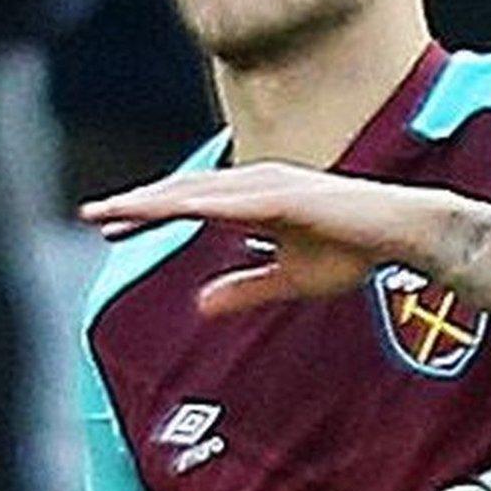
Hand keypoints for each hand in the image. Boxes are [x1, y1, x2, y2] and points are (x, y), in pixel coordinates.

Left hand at [78, 163, 449, 313]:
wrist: (399, 234)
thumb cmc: (351, 251)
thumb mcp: (286, 279)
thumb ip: (244, 289)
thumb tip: (199, 305)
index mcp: (251, 204)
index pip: (186, 206)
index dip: (147, 215)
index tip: (108, 227)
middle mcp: (255, 186)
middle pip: (183, 192)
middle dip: (137, 204)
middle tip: (91, 215)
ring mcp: (271, 186)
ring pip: (202, 191)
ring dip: (160, 199)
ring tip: (121, 210)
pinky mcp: (291, 194)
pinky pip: (240, 200)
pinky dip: (206, 202)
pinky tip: (177, 209)